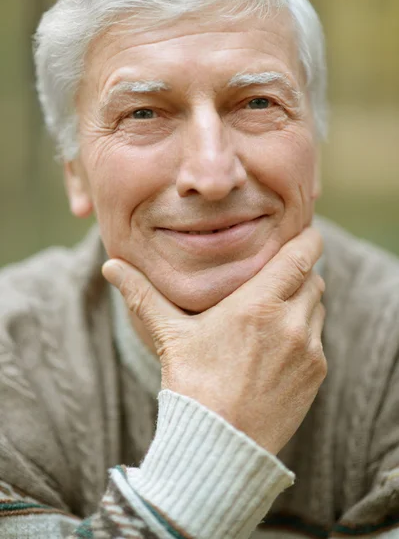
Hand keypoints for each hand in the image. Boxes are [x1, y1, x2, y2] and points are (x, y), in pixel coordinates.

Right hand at [102, 227, 326, 454]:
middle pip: (312, 278)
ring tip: (270, 315)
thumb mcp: (169, 334)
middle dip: (296, 274)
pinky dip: (304, 333)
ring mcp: (308, 349)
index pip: (301, 255)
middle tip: (273, 280)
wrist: (220, 445)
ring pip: (317, 307)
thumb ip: (142, 294)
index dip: (306, 239)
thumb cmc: (193, 386)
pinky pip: (318, 338)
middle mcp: (290, 322)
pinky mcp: (316, 373)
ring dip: (300, 303)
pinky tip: (275, 347)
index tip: (300, 234)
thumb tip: (110, 266)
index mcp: (257, 304)